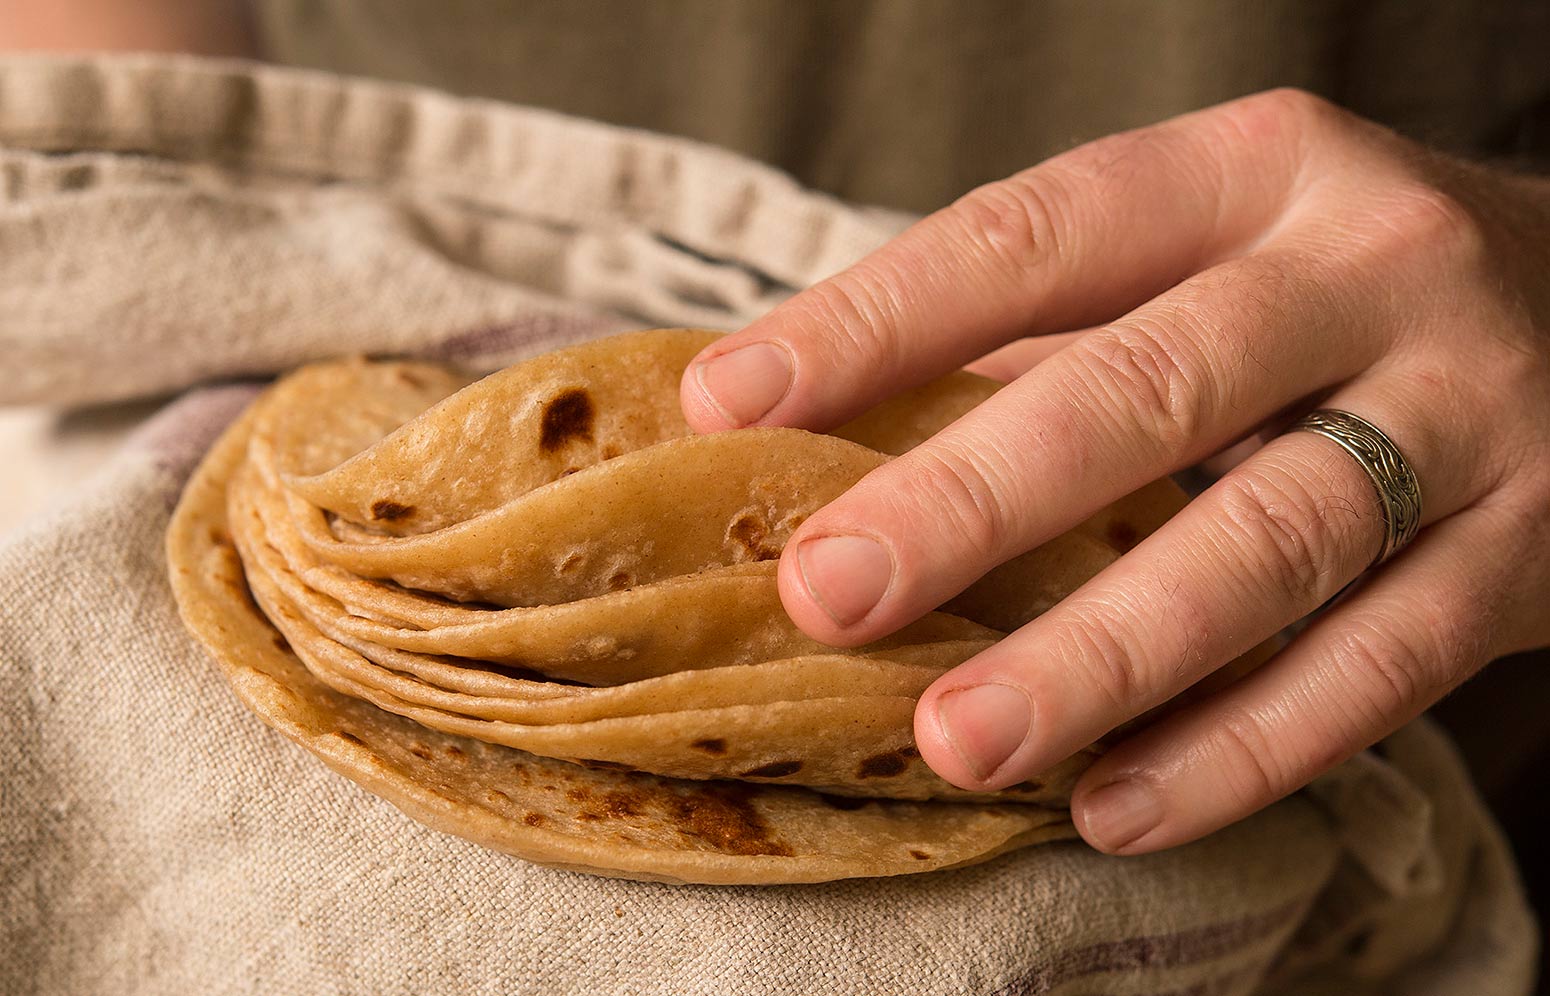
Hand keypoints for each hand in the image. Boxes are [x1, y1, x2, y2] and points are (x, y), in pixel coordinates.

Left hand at [678, 89, 1549, 854]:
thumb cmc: (1335, 289)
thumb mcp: (1213, 253)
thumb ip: (1054, 333)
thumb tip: (834, 436)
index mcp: (1253, 173)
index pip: (1033, 236)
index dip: (876, 321)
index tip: (735, 403)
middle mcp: (1369, 271)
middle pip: (1152, 388)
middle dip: (977, 499)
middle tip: (831, 591)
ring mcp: (1470, 414)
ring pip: (1270, 544)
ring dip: (1102, 655)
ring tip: (960, 738)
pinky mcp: (1534, 554)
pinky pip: (1378, 667)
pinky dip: (1243, 748)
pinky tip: (1118, 806)